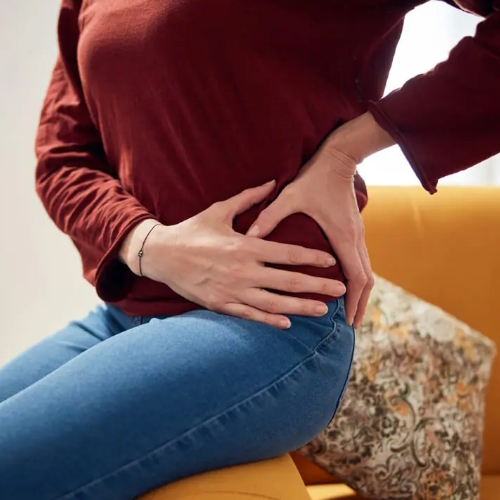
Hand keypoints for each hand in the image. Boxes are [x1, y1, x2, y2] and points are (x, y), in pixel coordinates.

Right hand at [121, 181, 345, 328]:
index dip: (312, 257)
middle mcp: (243, 270)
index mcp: (245, 246)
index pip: (287, 253)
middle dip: (317, 286)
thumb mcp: (219, 210)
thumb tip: (272, 180)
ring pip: (274, 302)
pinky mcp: (221, 304)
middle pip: (288, 280)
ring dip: (301, 307)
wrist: (161, 254)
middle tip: (340, 290)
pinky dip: (269, 320)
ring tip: (323, 311)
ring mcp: (233, 290)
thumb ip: (249, 198)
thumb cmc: (192, 231)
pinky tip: (287, 324)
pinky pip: (250, 315)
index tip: (331, 261)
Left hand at [247, 148, 373, 328]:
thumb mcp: (290, 196)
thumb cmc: (315, 178)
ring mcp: (357, 235)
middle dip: (359, 304)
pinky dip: (357, 279)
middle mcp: (354, 239)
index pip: (355, 277)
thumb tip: (249, 236)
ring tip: (350, 313)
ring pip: (366, 272)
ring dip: (360, 293)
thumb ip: (269, 216)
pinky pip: (361, 262)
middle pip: (365, 280)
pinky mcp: (355, 231)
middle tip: (350, 325)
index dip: (352, 300)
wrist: (338, 158)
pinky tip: (346, 288)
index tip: (345, 319)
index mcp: (341, 236)